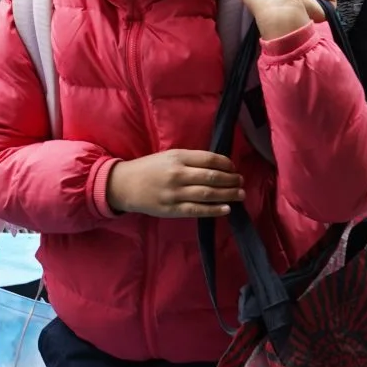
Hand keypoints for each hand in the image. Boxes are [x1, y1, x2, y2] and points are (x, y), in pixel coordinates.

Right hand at [105, 149, 245, 217]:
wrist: (125, 185)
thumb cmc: (149, 168)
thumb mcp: (168, 156)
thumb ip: (190, 160)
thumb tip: (216, 166)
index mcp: (177, 157)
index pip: (209, 159)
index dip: (226, 164)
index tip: (233, 168)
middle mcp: (178, 174)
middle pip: (212, 177)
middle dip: (231, 180)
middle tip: (241, 182)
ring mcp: (176, 193)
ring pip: (208, 194)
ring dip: (228, 194)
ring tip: (240, 194)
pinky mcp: (173, 209)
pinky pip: (198, 210)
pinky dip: (214, 209)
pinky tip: (227, 209)